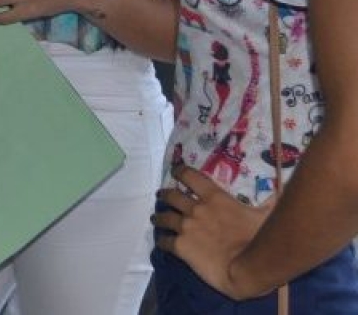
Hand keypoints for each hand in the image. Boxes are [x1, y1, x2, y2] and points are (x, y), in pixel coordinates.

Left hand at [152, 164, 275, 299]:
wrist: (247, 269)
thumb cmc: (260, 240)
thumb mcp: (267, 215)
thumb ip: (269, 201)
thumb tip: (282, 190)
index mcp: (214, 198)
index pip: (190, 176)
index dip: (180, 171)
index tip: (175, 171)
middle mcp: (196, 209)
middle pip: (172, 196)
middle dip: (164, 194)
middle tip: (161, 195)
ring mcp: (186, 227)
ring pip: (164, 217)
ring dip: (159, 216)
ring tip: (156, 218)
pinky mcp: (180, 247)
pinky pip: (164, 241)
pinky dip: (161, 239)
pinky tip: (160, 241)